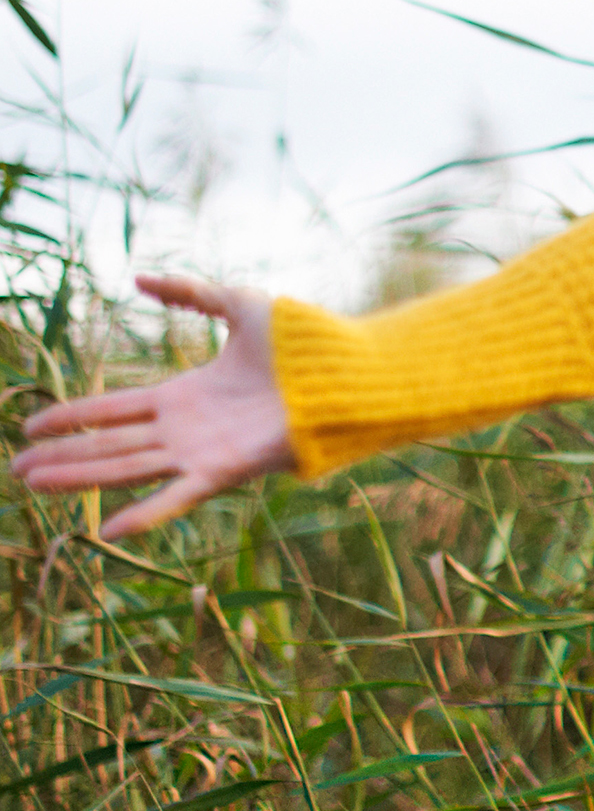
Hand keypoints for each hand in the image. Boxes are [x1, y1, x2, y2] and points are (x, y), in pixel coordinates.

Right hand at [11, 273, 296, 537]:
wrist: (345, 371)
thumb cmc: (301, 343)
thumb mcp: (236, 305)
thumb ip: (188, 292)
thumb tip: (136, 279)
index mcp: (185, 394)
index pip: (115, 408)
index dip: (74, 415)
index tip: (32, 424)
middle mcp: (185, 428)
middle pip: (110, 445)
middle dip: (64, 456)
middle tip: (18, 470)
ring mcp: (201, 451)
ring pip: (128, 468)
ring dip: (82, 479)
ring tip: (36, 485)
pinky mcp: (226, 470)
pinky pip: (177, 496)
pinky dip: (145, 513)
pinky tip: (109, 530)